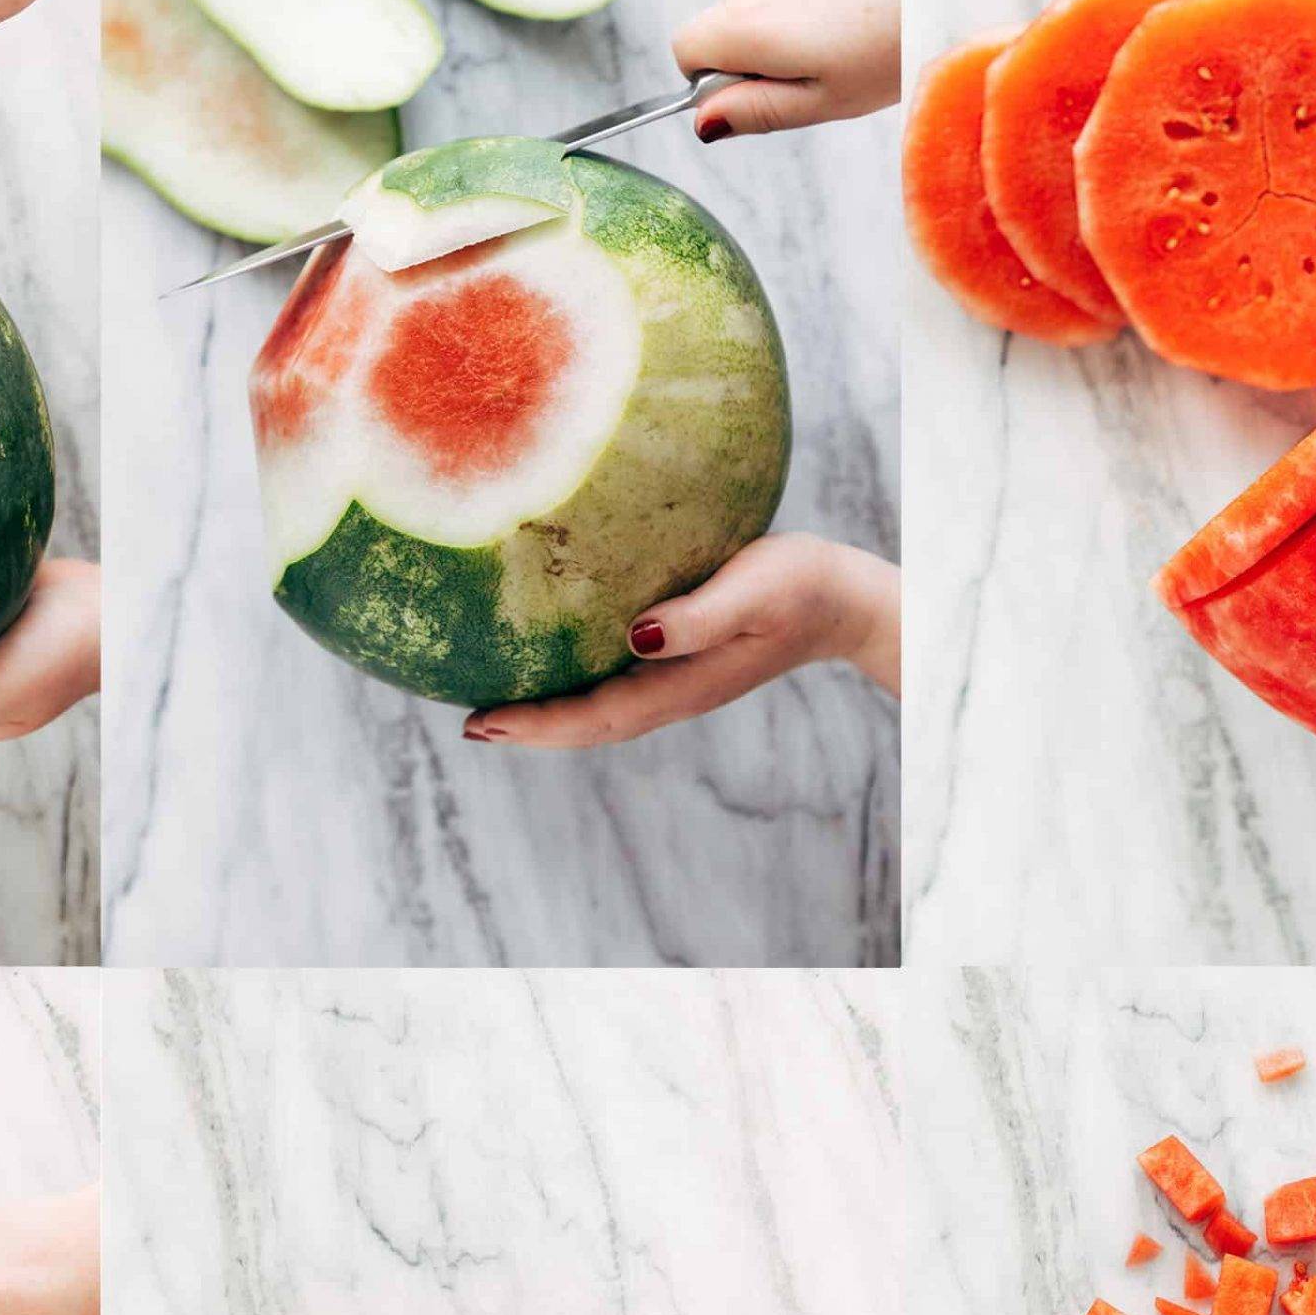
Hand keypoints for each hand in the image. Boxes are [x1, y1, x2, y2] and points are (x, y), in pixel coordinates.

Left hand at [462, 534, 897, 748]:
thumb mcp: (754, 589)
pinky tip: (550, 669)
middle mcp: (673, 692)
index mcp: (682, 685)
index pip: (595, 716)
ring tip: (495, 712)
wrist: (845, 600)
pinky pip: (614, 684)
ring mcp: (678, 682)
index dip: (537, 725)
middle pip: (588, 727)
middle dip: (529, 730)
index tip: (484, 726)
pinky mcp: (682, 661)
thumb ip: (700, 616)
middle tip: (470, 728)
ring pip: (599, 711)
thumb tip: (638, 636)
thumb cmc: (803, 584)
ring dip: (547, 716)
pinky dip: (573, 688)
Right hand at [674, 0, 903, 140]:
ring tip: (852, 35)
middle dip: (758, 52)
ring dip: (790, 22)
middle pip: (726, 22)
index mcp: (747, 23)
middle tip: (824, 70)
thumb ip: (756, 111)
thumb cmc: (895, 40)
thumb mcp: (824, 100)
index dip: (713, 80)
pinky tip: (864, 3)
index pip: (685, 49)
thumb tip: (703, 122)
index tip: (761, 91)